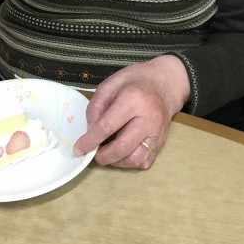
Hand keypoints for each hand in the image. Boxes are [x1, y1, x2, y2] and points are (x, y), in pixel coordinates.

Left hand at [73, 56, 190, 168]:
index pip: (107, 126)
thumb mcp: (111, 83)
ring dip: (115, 161)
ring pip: (134, 159)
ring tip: (106, 151)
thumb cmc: (136, 81)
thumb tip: (90, 130)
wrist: (165, 84)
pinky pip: (143, 162)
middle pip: (122, 147)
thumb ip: (97, 105)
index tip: (78, 149)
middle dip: (102, 156)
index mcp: (133, 100)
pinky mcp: (161, 144)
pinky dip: (128, 162)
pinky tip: (121, 152)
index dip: (90, 140)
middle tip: (92, 153)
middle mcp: (148, 119)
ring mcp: (157, 134)